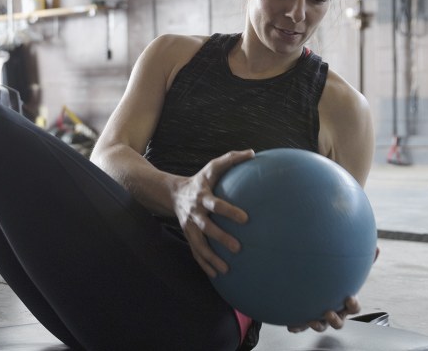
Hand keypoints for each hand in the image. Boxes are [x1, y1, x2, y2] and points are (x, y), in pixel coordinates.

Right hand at [173, 149, 254, 277]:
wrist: (173, 193)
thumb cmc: (201, 179)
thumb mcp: (212, 167)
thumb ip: (232, 159)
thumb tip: (254, 153)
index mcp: (202, 196)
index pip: (216, 204)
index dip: (229, 211)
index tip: (245, 219)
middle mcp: (194, 212)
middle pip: (207, 227)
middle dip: (221, 238)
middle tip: (238, 248)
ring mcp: (189, 226)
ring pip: (199, 244)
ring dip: (211, 258)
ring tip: (226, 270)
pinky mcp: (188, 235)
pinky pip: (195, 252)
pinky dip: (204, 264)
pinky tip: (216, 275)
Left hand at [286, 246, 378, 332]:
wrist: (317, 292)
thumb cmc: (337, 284)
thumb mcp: (349, 274)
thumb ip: (361, 263)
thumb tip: (378, 249)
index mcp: (345, 304)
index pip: (354, 308)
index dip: (353, 305)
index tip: (349, 298)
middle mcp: (335, 313)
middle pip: (338, 322)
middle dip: (335, 319)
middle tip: (329, 312)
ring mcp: (321, 318)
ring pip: (322, 326)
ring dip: (318, 325)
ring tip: (311, 320)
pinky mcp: (306, 319)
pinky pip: (302, 326)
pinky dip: (298, 327)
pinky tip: (292, 325)